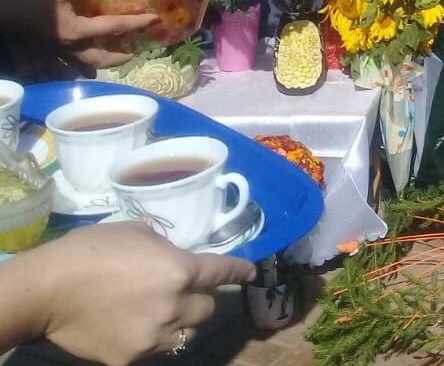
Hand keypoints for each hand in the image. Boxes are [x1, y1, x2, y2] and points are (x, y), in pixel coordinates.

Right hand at [0, 0, 157, 67]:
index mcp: (78, 30)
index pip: (115, 27)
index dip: (137, 23)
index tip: (155, 20)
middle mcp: (71, 47)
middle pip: (102, 58)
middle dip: (122, 56)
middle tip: (137, 51)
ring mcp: (57, 54)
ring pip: (85, 67)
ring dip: (102, 64)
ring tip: (115, 60)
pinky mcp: (46, 55)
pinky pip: (66, 68)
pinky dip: (78, 70)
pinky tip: (82, 69)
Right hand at [20, 222, 254, 364]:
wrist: (48, 289)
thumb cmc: (92, 250)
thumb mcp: (139, 233)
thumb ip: (166, 249)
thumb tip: (175, 259)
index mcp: (180, 271)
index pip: (223, 272)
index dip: (240, 271)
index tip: (251, 273)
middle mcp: (175, 306)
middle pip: (207, 309)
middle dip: (197, 299)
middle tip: (175, 291)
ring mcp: (154, 336)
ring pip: (185, 334)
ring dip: (177, 323)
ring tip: (153, 312)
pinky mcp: (131, 358)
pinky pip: (154, 349)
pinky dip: (149, 339)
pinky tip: (129, 326)